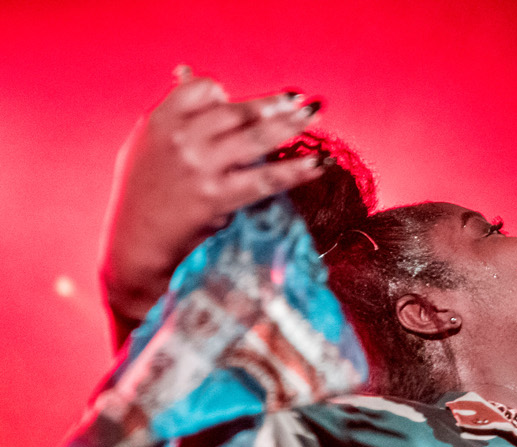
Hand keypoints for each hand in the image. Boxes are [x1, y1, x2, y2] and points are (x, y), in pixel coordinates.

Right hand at [101, 67, 324, 341]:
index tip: (245, 99)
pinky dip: (296, 170)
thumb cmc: (145, 190)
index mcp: (161, 119)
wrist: (137, 240)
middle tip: (302, 101)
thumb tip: (193, 75)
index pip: (202, 89)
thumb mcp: (149, 143)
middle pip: (236, 112)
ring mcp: (200, 167)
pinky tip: (319, 164)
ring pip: (255, 138)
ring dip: (290, 126)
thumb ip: (176, 113)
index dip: (226, 93)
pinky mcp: (217, 197)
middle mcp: (180, 139)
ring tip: (314, 117)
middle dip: (274, 105)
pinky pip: (266, 179)